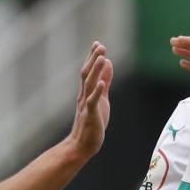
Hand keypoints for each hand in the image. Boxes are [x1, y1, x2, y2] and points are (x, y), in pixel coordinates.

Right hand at [65, 42, 112, 161]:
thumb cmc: (91, 123)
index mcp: (86, 92)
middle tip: (99, 45)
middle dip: (93, 60)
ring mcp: (86, 105)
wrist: (81, 145)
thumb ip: (104, 82)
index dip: (92, 58)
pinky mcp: (90, 116)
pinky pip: (92, 102)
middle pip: (87, 74)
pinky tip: (101, 83)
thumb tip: (108, 64)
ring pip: (89, 85)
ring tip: (101, 58)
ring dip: (95, 71)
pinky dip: (96, 92)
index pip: (88, 72)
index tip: (97, 44)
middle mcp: (84, 96)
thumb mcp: (101, 99)